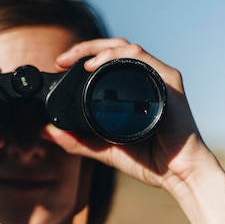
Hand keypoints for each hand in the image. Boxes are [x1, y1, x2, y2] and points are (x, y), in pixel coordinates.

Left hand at [44, 38, 215, 191]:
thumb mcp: (102, 149)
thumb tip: (45, 131)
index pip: (105, 61)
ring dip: (98, 49)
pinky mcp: (169, 82)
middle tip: (62, 60)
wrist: (179, 175)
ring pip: (127, 48)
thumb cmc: (149, 161)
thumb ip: (75, 140)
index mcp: (133, 89)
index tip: (59, 66)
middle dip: (84, 49)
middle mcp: (146, 79)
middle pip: (114, 48)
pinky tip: (97, 65)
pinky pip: (142, 59)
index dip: (81, 57)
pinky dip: (118, 56)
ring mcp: (158, 78)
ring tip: (78, 62)